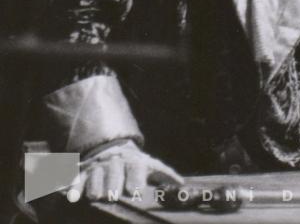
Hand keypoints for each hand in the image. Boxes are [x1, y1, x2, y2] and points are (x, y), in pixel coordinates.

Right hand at [68, 140, 182, 201]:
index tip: (135, 192)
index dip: (136, 180)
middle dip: (113, 184)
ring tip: (95, 196)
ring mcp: (98, 166)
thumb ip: (165, 175)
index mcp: (134, 161)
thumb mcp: (151, 166)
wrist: (114, 149)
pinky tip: (72, 196)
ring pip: (94, 175)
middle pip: (114, 173)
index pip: (136, 169)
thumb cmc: (136, 164)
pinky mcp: (83, 171)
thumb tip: (181, 184)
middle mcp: (116, 163)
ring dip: (94, 185)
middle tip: (113, 196)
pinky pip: (76, 178)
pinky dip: (73, 186)